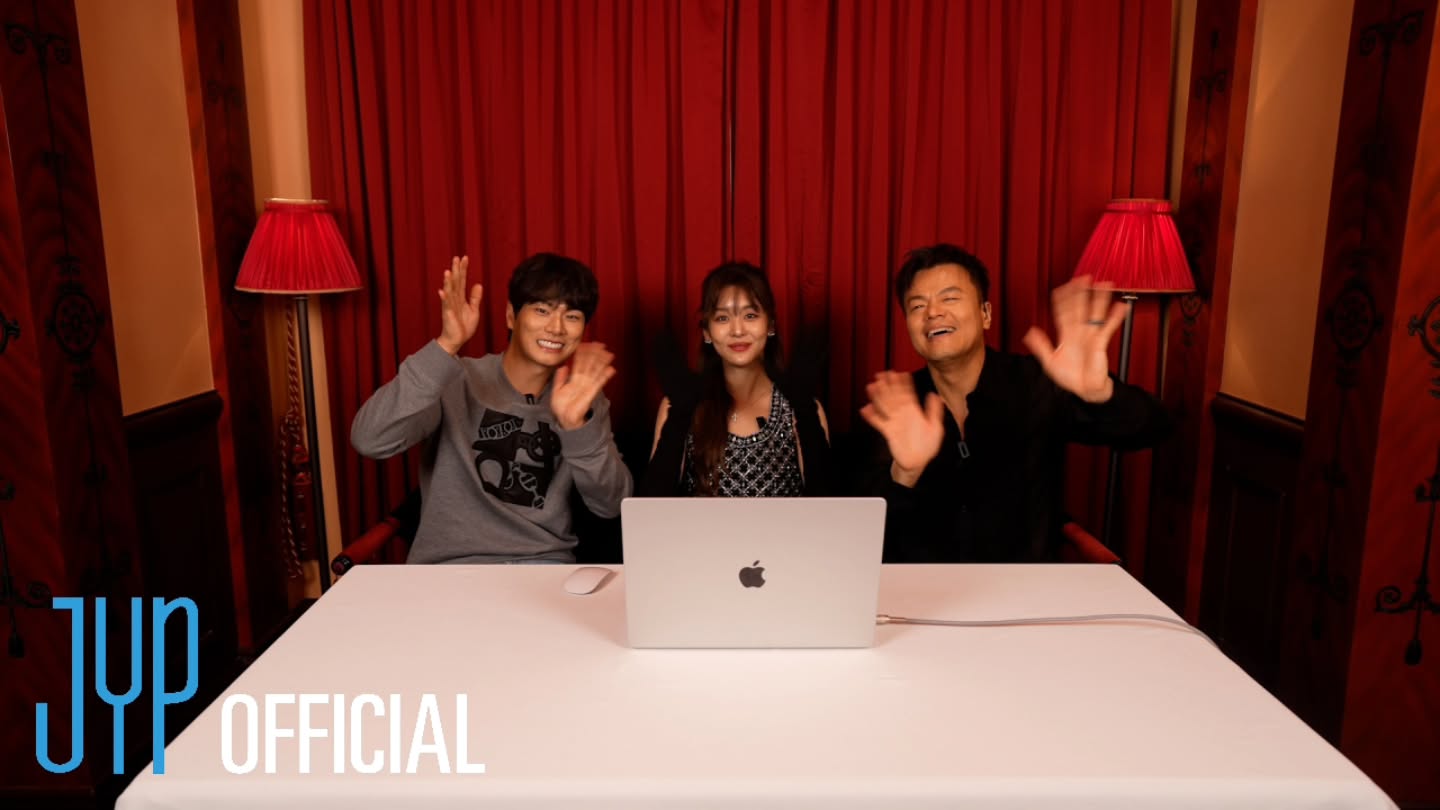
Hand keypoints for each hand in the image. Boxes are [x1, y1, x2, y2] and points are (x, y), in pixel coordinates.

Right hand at [436, 255, 481, 354]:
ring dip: (448, 282)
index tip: (465, 258)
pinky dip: (444, 298)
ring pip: (449, 292)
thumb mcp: (473, 310)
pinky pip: (446, 305)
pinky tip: (442, 291)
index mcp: (460, 298)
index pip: (462, 280)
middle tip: (456, 258)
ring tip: (448, 271)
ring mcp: (450, 306)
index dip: (463, 269)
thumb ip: (475, 298)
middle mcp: (454, 299)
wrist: (457, 340)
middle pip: (455, 282)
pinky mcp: (448, 315)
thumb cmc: (464, 326)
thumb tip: (478, 284)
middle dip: (456, 270)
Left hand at [551, 343, 616, 429]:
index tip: (585, 345)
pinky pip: (598, 383)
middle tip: (600, 345)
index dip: (582, 354)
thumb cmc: (562, 406)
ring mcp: (587, 386)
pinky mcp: (591, 393)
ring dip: (602, 363)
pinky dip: (605, 376)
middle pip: (590, 365)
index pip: (579, 364)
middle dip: (595, 355)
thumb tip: (562, 366)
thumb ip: (560, 378)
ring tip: (608, 354)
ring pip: (595, 371)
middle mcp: (582, 381)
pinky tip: (610, 369)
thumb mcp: (557, 389)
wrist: (564, 419)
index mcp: (574, 379)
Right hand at [859, 371, 944, 486]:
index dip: (904, 383)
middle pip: (894, 396)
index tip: (900, 373)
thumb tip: (935, 395)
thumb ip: (934, 411)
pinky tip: (866, 409)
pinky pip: (878, 422)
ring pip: (885, 406)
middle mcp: (903, 415)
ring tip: (872, 386)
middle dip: (888, 385)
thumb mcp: (936, 427)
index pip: (908, 393)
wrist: (918, 462)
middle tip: (882, 374)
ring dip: (878, 396)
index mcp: (915, 412)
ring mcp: (895, 422)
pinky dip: (872, 416)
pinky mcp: (888, 432)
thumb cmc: (927, 446)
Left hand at [1022, 276, 1124, 402]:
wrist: (1085, 390)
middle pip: (1080, 307)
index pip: (1064, 312)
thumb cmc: (1070, 377)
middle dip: (1081, 292)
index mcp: (1066, 335)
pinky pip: (1107, 328)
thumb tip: (1029, 332)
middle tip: (1084, 277)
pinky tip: (1119, 306)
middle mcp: (1079, 332)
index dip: (1062, 299)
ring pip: (1095, 313)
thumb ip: (1041, 346)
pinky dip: (1114, 317)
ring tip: (1104, 284)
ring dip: (1100, 299)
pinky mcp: (1101, 343)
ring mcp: (1091, 336)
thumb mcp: (1050, 362)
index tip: (1062, 287)